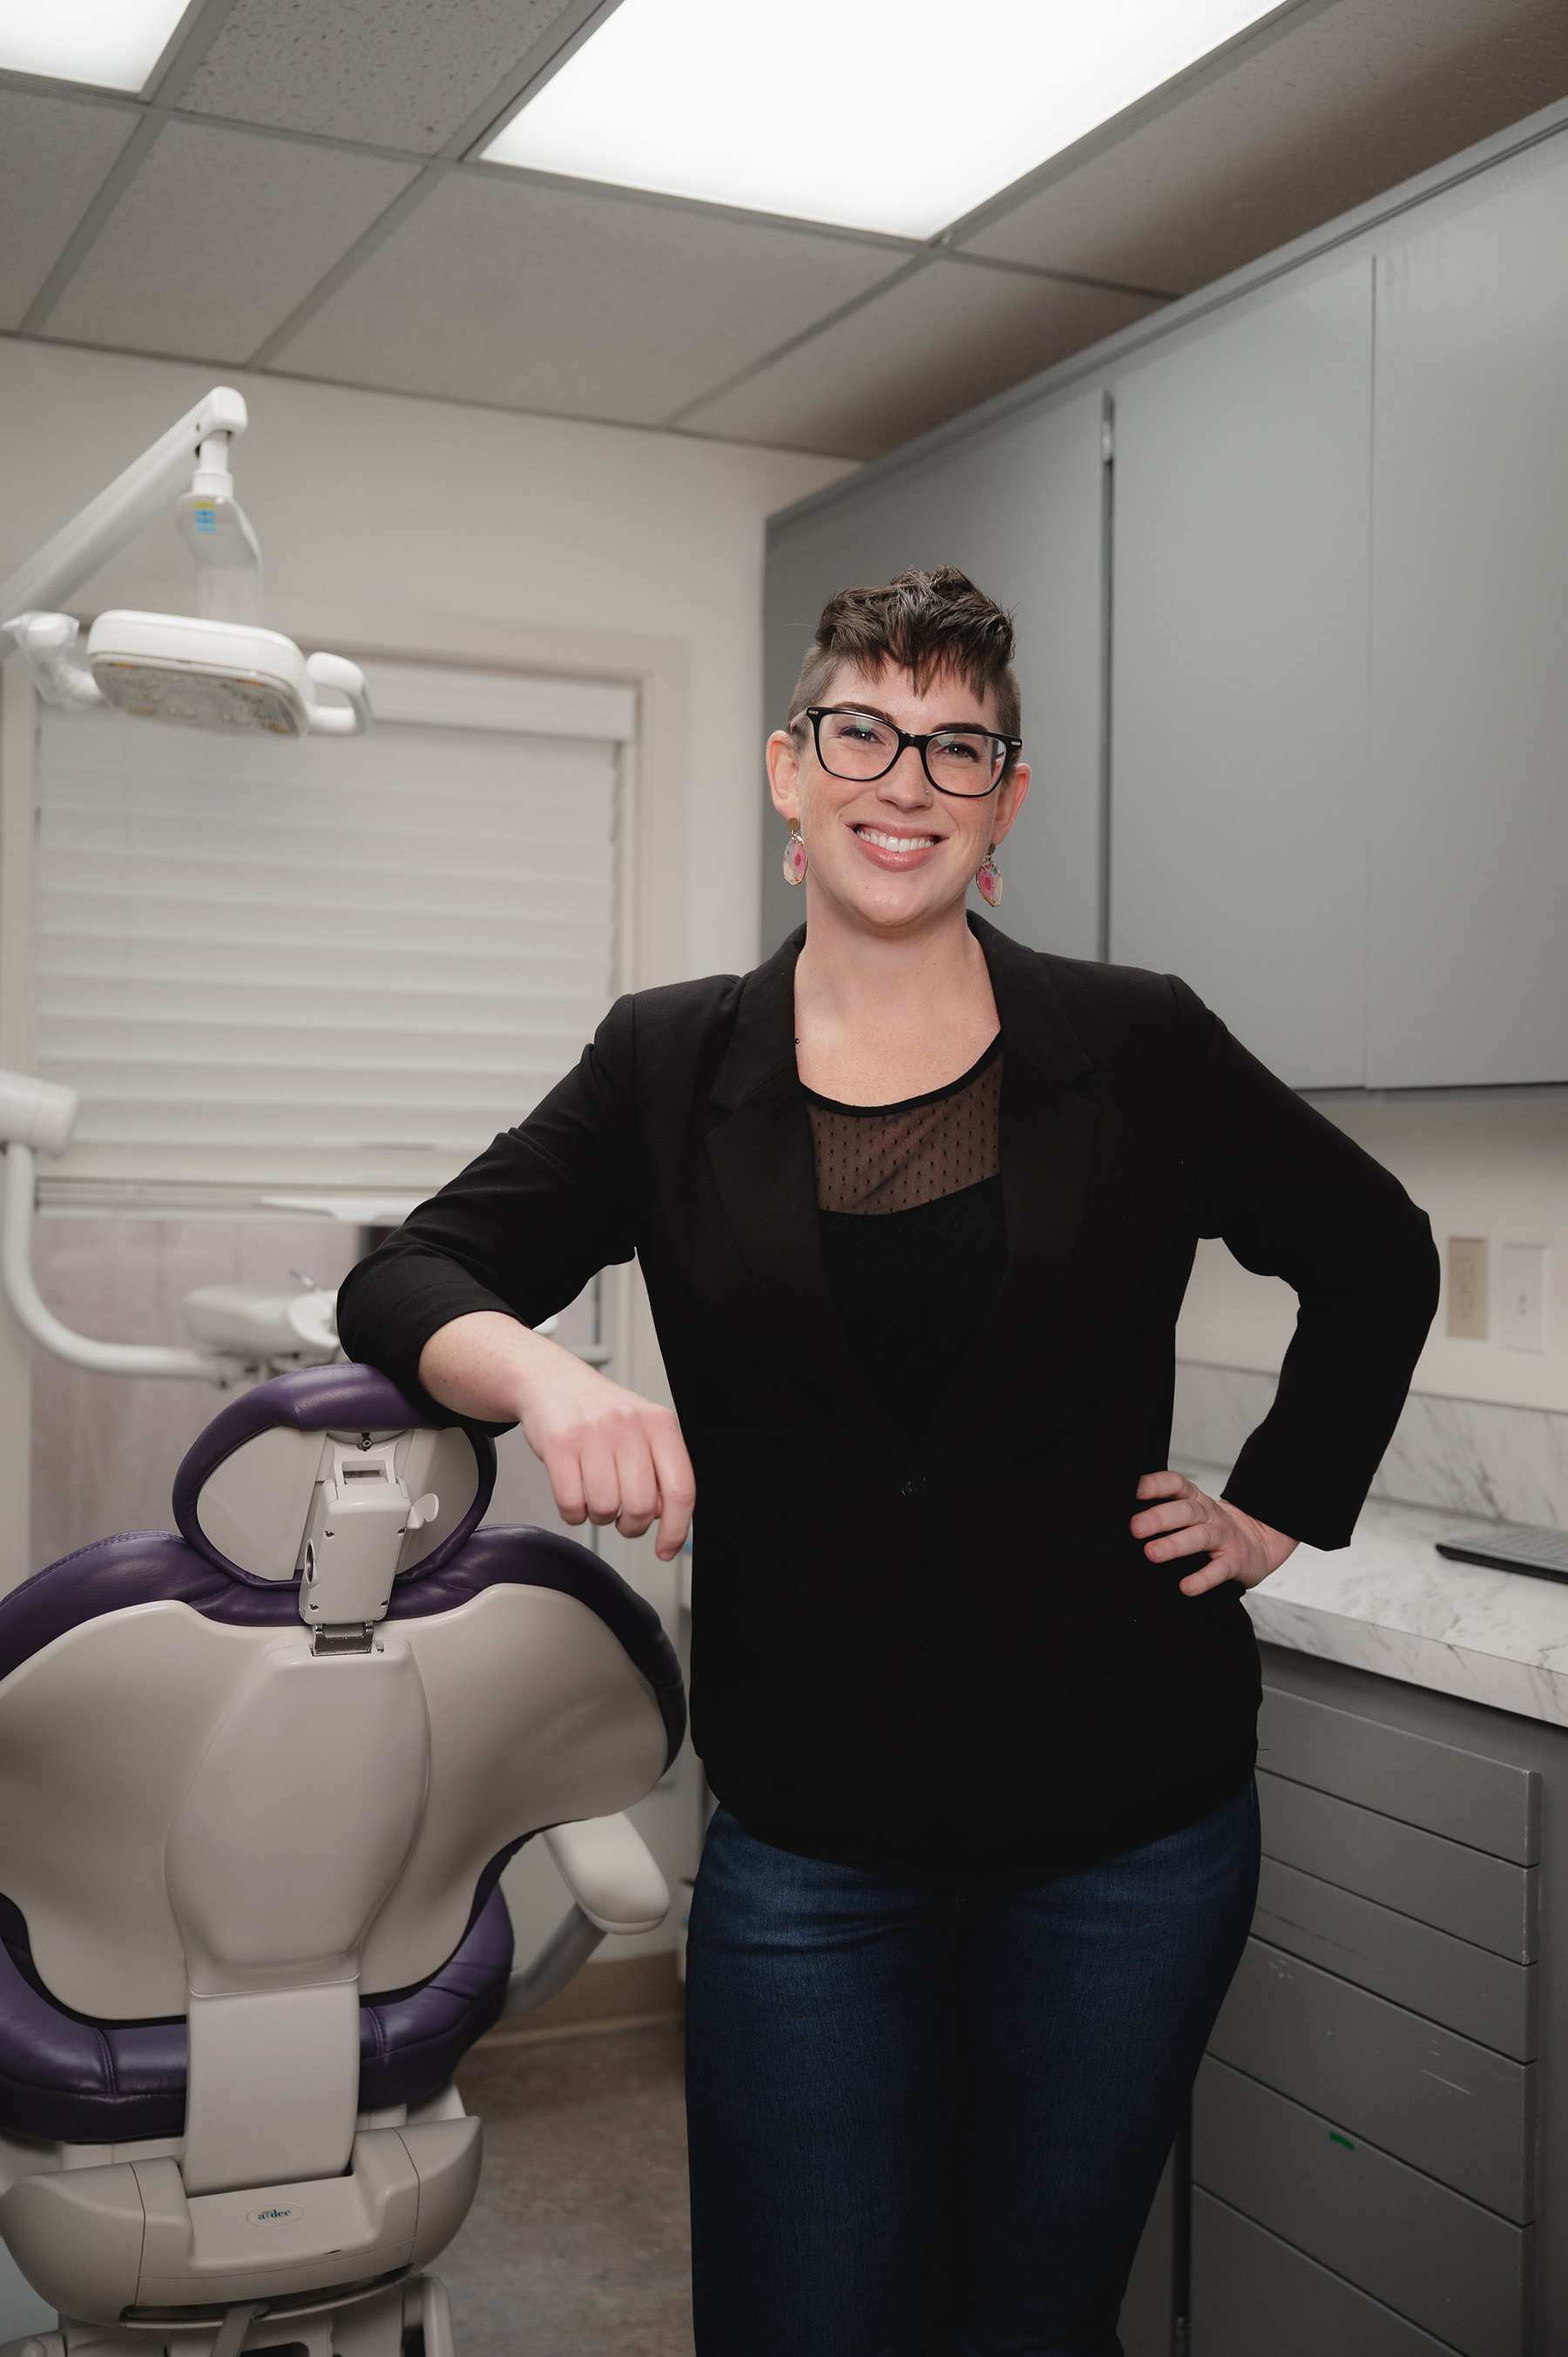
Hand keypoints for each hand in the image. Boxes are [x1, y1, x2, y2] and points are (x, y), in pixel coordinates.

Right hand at [418, 1312, 694, 1561]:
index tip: (666, 1549)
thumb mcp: (641, 1430)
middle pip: (642, 1506)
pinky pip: (571, 1504)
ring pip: (606, 1508)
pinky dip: (573, 1514)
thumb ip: (659, 1469)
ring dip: (600, 1516)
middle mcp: (629, 1425)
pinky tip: (575, 1497)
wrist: (551, 1380)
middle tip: (623, 1518)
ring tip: (596, 1497)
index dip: (676, 1529)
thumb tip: (663, 1515)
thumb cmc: (600, 1412)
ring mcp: (593, 1433)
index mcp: (660, 1424)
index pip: (681, 1489)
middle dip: (631, 1525)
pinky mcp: (558, 1444)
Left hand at [1130, 1470, 1296, 1597]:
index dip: (1154, 1484)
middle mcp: (1209, 1514)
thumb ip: (1163, 1511)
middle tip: (1134, 1529)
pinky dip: (1203, 1579)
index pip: (1175, 1484)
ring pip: (1200, 1536)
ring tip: (1152, 1554)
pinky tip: (1186, 1587)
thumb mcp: (1191, 1513)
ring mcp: (1224, 1537)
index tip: (1131, 1491)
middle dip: (1158, 1517)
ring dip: (1175, 1544)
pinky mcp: (1236, 1561)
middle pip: (1185, 1510)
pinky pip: (1220, 1569)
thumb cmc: (1211, 1529)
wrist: (1259, 1543)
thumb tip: (1117, 1517)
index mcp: (1194, 1499)